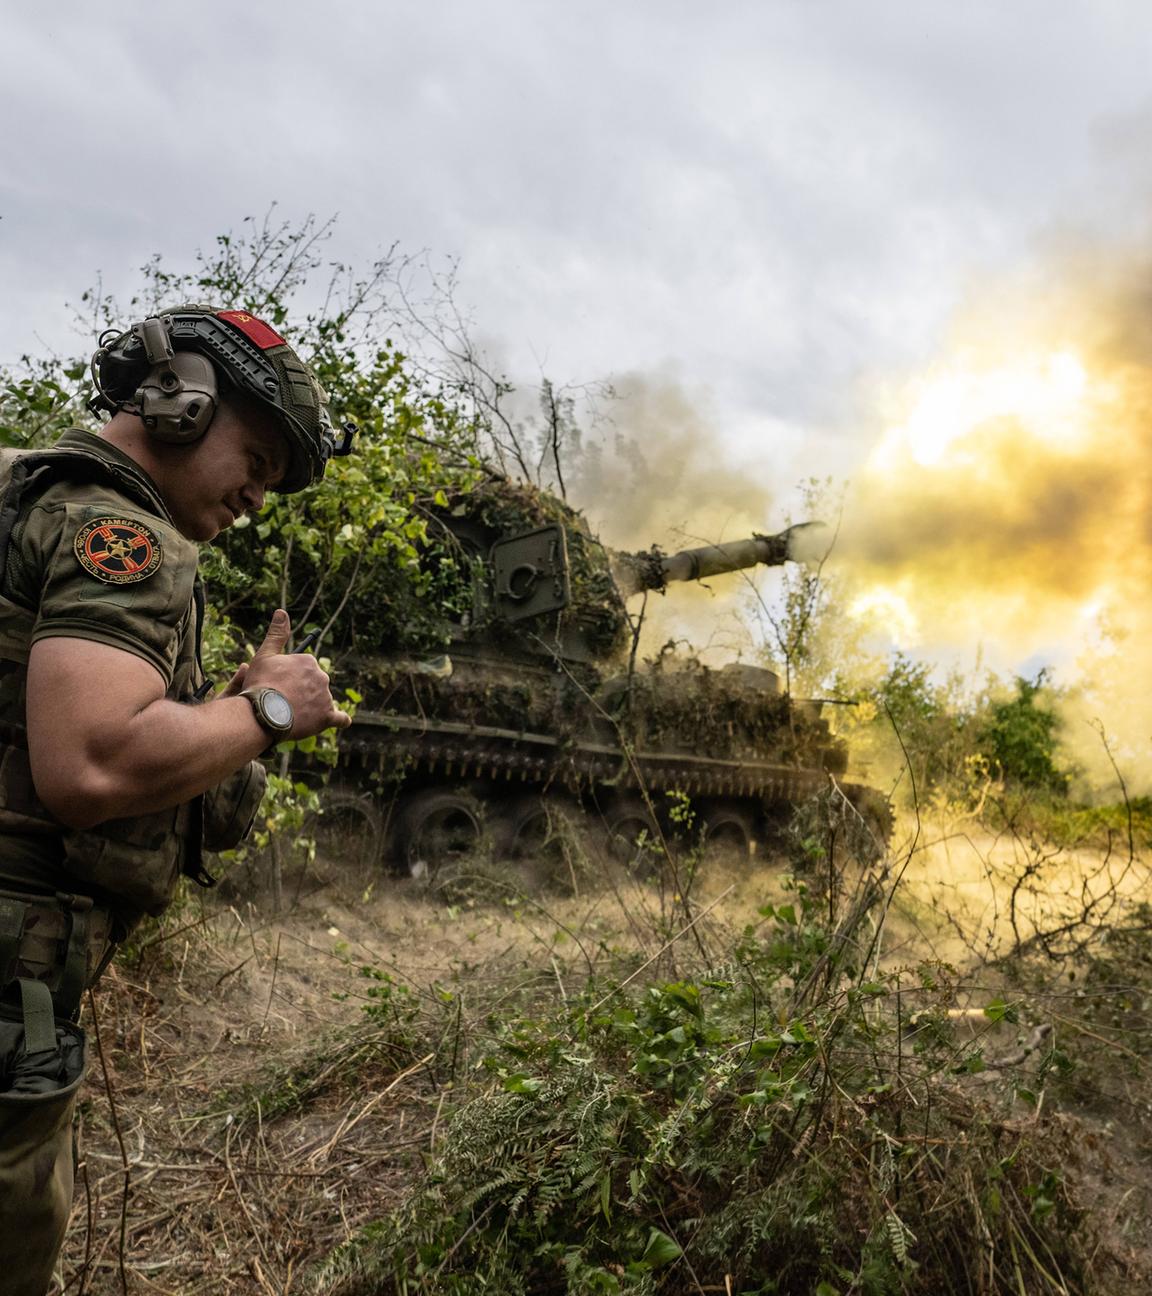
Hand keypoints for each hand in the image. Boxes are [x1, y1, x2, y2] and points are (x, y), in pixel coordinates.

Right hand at [240, 610, 350, 737]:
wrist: (262, 714)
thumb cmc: (260, 685)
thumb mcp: (264, 655)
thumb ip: (276, 634)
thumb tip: (282, 612)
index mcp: (308, 661)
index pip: (303, 669)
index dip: (290, 678)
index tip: (278, 685)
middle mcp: (322, 677)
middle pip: (314, 684)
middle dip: (302, 691)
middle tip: (283, 701)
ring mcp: (325, 697)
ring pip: (322, 701)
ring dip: (312, 706)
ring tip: (291, 714)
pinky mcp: (327, 717)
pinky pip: (340, 718)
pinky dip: (340, 719)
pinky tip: (342, 720)